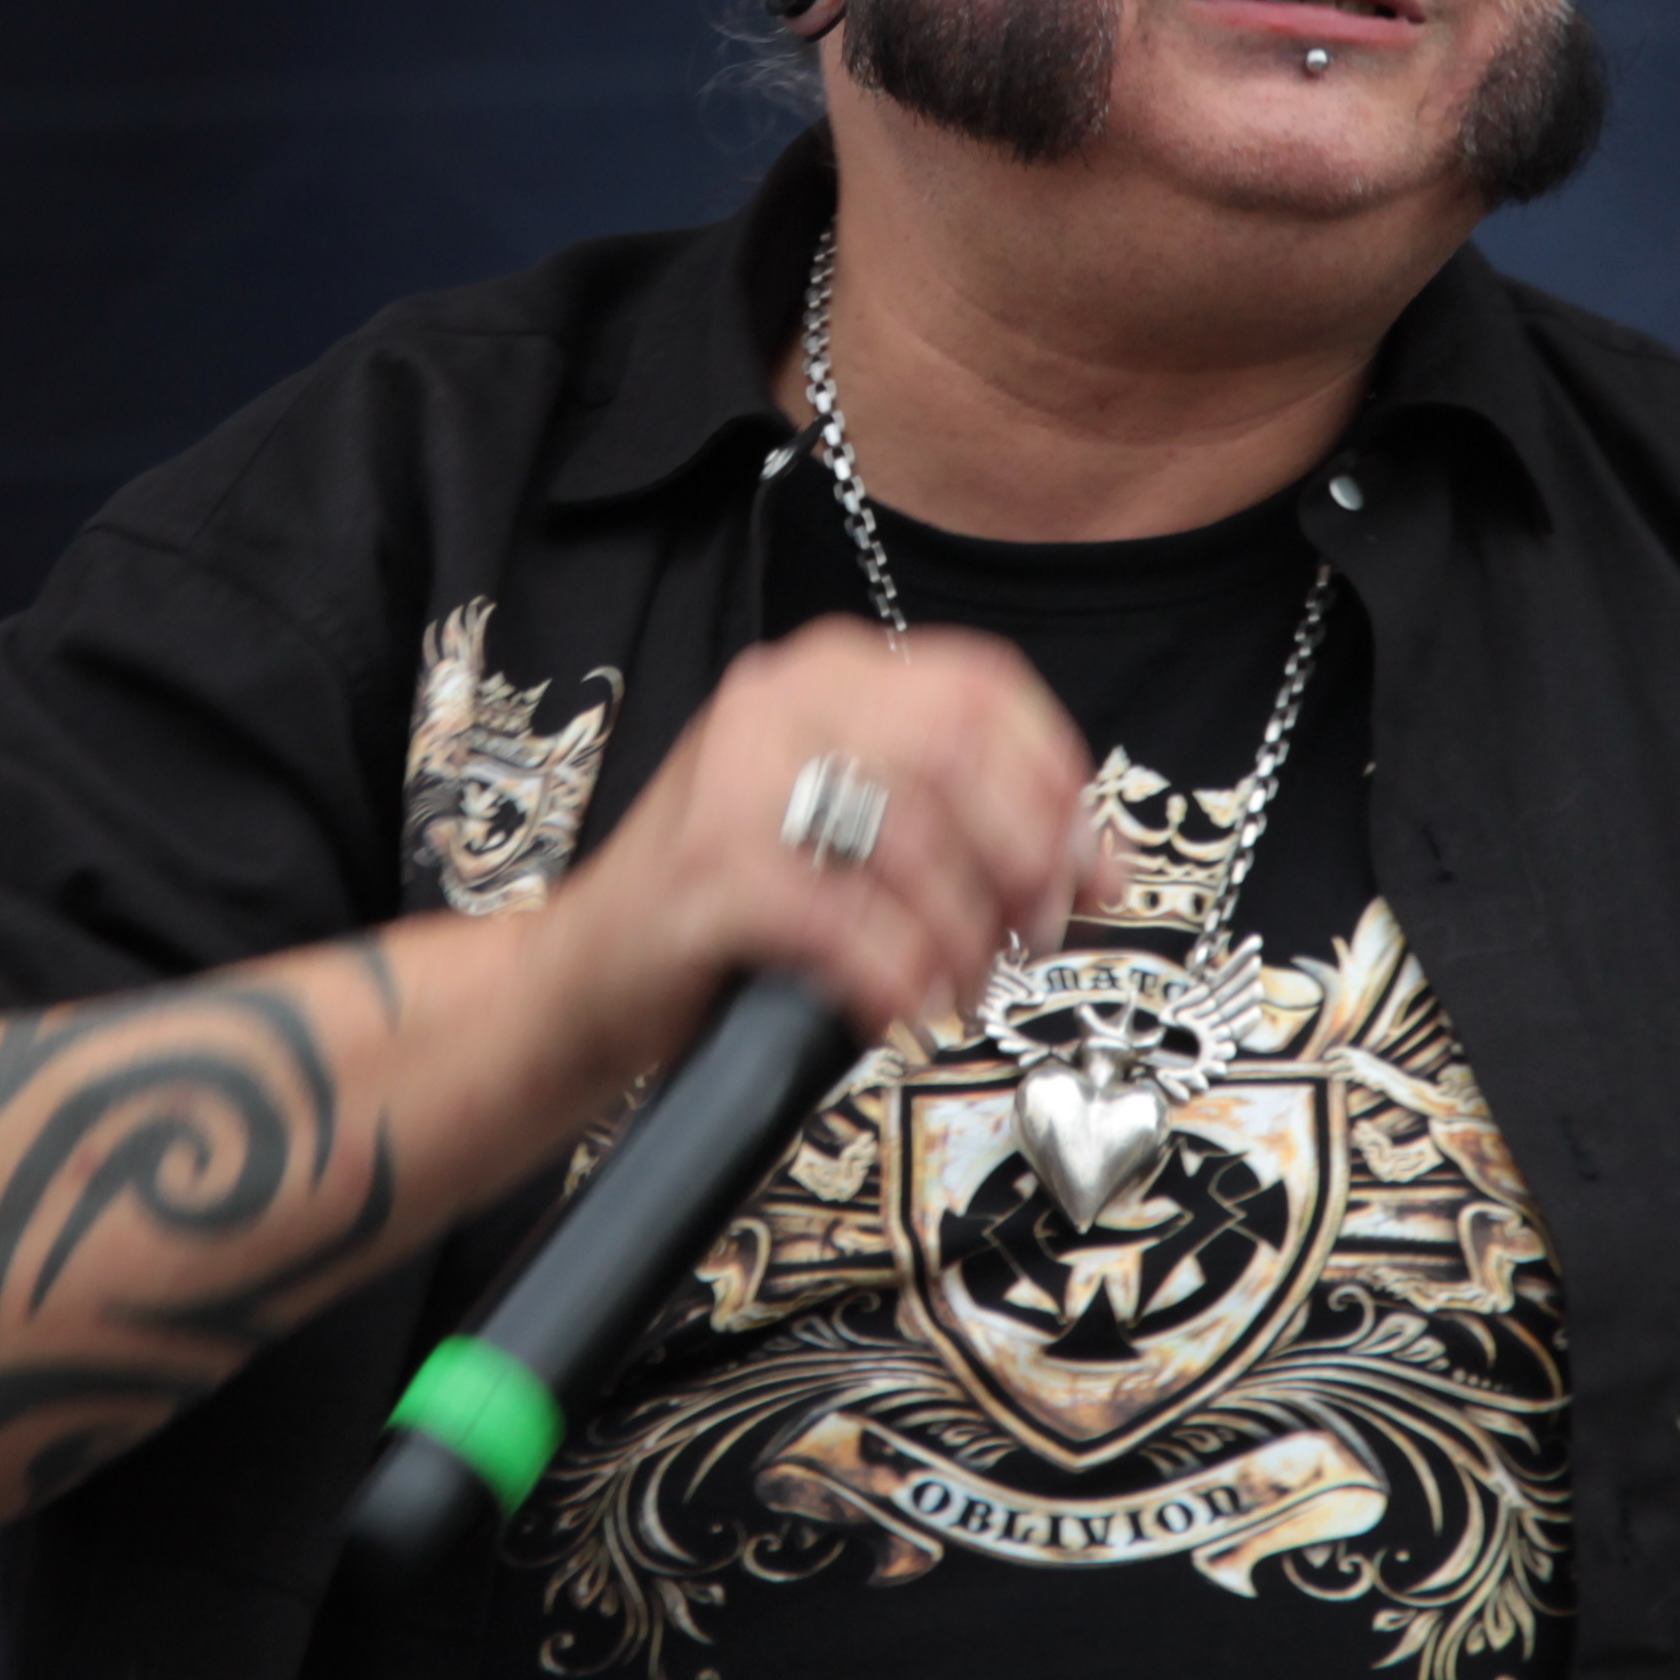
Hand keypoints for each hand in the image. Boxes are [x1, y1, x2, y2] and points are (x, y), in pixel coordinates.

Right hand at [526, 617, 1115, 1082]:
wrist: (581, 980)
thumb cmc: (734, 912)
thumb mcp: (854, 833)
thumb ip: (968, 825)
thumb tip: (1098, 861)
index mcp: (829, 673)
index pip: (985, 685)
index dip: (1058, 780)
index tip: (1088, 869)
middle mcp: (780, 699)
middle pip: (959, 751)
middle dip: (1021, 859)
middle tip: (1029, 935)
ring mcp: (736, 778)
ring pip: (911, 839)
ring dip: (960, 935)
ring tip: (955, 985)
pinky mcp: (709, 869)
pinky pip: (848, 921)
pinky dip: (895, 978)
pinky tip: (899, 1007)